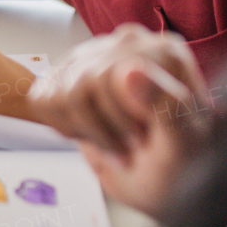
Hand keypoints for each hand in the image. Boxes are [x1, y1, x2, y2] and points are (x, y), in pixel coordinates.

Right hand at [28, 23, 209, 215]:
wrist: (165, 181)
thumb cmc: (183, 164)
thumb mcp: (185, 144)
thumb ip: (166, 104)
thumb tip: (131, 71)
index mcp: (162, 52)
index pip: (111, 74)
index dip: (118, 116)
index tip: (141, 139)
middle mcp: (127, 45)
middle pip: (82, 84)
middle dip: (103, 129)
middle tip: (130, 146)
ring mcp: (94, 57)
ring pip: (59, 94)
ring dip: (84, 131)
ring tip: (114, 143)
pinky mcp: (69, 76)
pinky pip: (42, 98)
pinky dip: (62, 126)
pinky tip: (91, 134)